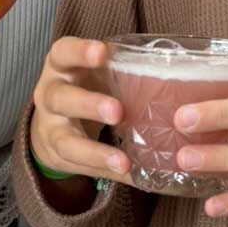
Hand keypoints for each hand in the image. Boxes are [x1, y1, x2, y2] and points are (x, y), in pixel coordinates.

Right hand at [30, 37, 130, 185]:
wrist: (49, 123)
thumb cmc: (84, 88)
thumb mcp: (93, 73)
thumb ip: (120, 72)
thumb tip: (177, 82)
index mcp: (60, 67)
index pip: (63, 53)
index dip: (79, 52)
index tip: (102, 52)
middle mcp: (49, 96)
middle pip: (60, 98)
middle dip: (88, 105)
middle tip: (117, 112)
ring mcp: (50, 129)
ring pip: (65, 141)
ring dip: (95, 152)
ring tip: (122, 162)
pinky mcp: (57, 155)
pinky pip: (79, 166)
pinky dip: (104, 171)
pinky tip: (127, 174)